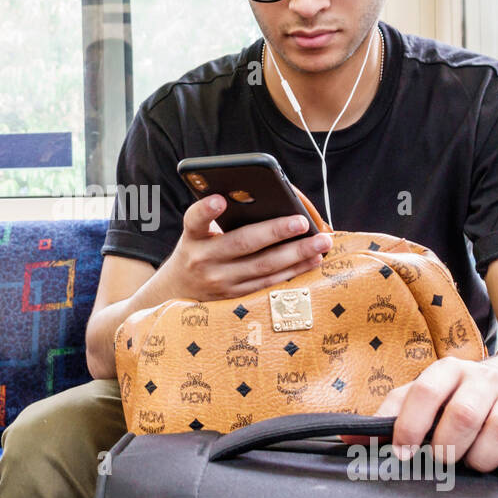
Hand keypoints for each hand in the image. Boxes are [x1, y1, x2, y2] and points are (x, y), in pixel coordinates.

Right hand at [155, 192, 332, 300]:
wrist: (175, 293)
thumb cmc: (196, 251)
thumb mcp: (196, 234)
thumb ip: (219, 219)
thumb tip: (263, 199)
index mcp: (192, 238)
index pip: (195, 220)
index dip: (206, 210)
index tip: (219, 199)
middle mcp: (203, 261)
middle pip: (242, 243)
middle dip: (275, 231)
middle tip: (302, 222)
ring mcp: (220, 283)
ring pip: (263, 267)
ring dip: (296, 254)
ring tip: (321, 242)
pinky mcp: (236, 298)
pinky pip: (269, 283)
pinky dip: (294, 271)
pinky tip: (313, 260)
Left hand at [346, 356, 497, 479]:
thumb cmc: (459, 394)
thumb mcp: (422, 396)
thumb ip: (388, 416)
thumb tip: (347, 441)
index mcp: (448, 371)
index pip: (425, 392)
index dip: (409, 425)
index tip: (401, 453)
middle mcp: (483, 379)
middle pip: (464, 414)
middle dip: (448, 448)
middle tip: (442, 461)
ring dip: (483, 458)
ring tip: (474, 465)